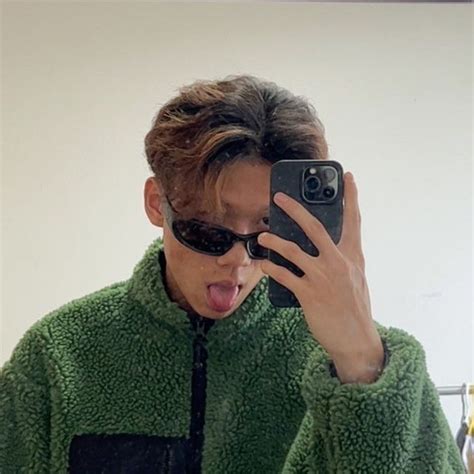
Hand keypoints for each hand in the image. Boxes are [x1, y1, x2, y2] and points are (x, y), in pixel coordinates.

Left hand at [258, 172, 383, 382]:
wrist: (356, 340)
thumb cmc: (354, 308)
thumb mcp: (355, 279)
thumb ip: (342, 260)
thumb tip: (323, 247)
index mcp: (352, 257)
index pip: (353, 221)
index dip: (351, 198)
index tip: (348, 176)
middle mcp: (338, 263)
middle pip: (315, 228)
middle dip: (296, 209)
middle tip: (279, 197)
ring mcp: (324, 278)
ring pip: (294, 251)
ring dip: (274, 241)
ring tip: (262, 235)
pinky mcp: (310, 295)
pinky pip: (285, 276)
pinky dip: (272, 269)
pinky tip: (264, 264)